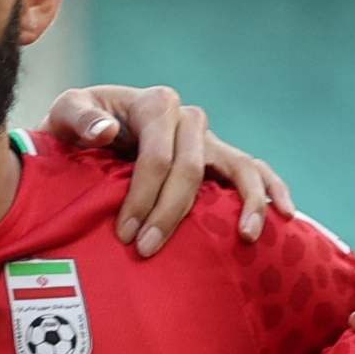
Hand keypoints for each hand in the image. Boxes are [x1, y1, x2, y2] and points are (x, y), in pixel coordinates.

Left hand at [34, 88, 295, 257]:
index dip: (142, 196)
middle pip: (192, 168)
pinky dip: (274, 190)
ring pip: (239, 167)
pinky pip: (257, 172)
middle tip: (146, 250)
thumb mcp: (67, 114)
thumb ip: (80, 117)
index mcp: (155, 103)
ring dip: (247, 202)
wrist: (92, 131)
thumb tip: (106, 131)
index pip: (157, 155)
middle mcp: (188, 118)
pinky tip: (286, 216)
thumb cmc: (79, 127)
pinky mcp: (221, 159)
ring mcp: (210, 140)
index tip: (125, 235)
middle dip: (170, 213)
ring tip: (246, 236)